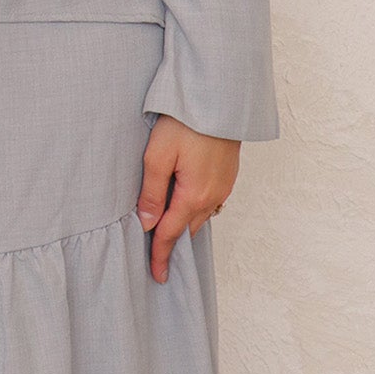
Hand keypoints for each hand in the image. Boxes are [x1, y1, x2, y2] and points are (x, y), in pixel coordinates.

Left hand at [135, 114, 239, 282]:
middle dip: (172, 242)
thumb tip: (146, 223)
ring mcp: (224, 186)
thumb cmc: (185, 122)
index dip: (160, 255)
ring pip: (200, 216)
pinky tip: (183, 203)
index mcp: (194, 195)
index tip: (156, 275)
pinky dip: (195, 209)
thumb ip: (151, 192)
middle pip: (187, 229)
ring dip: (184, 224)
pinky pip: (210, 202)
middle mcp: (213, 196)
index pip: (171, 234)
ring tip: (166, 230)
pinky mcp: (228, 175)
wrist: (217, 97)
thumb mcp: (157, 156)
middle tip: (155, 254)